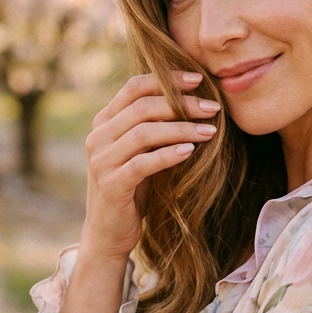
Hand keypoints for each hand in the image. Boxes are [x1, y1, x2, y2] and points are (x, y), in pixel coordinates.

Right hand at [80, 72, 220, 263]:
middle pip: (143, 107)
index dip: (167, 79)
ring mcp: (101, 160)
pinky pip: (143, 163)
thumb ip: (152, 126)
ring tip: (211, 131)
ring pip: (145, 132)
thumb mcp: (140, 152)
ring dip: (182, 129)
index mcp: (104, 122)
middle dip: (182, 104)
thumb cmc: (132, 189)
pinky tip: (191, 152)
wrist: (109, 233)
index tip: (199, 80)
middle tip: (213, 108)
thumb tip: (193, 99)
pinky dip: (169, 154)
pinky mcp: (111, 184)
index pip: (135, 87)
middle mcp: (98, 136)